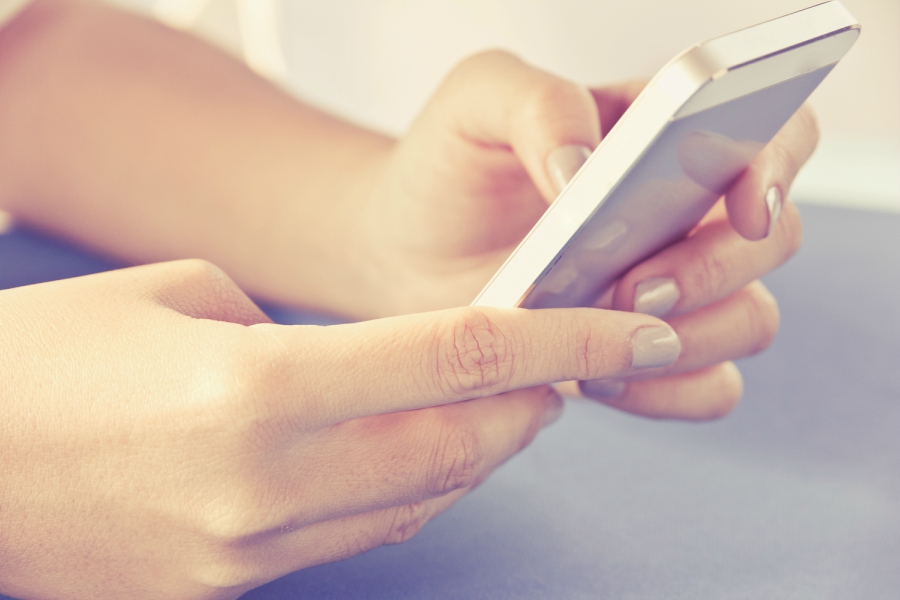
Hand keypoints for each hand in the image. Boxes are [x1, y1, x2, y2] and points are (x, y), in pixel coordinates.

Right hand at [0, 259, 679, 598]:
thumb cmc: (41, 364)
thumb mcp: (173, 299)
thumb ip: (292, 333)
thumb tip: (363, 364)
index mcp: (253, 391)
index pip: (457, 358)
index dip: (563, 340)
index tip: (630, 332)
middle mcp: (266, 485)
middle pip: (462, 444)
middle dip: (537, 399)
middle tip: (572, 359)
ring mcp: (251, 552)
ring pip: (422, 500)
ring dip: (481, 446)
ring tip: (505, 397)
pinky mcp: (232, 587)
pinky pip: (361, 535)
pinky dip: (414, 489)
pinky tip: (419, 450)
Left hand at [351, 51, 815, 418]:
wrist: (407, 246)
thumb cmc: (451, 163)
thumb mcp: (478, 102)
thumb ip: (540, 105)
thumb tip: (589, 172)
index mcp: (669, 137)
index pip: (774, 138)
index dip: (779, 169)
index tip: (743, 205)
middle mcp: (688, 214)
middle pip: (773, 242)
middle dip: (712, 271)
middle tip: (631, 287)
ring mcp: (673, 289)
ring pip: (752, 321)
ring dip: (691, 338)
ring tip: (599, 340)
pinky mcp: (645, 355)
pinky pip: (706, 388)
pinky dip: (666, 392)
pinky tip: (597, 379)